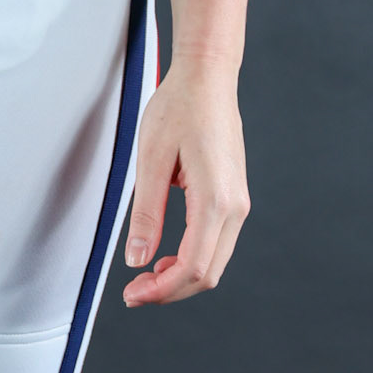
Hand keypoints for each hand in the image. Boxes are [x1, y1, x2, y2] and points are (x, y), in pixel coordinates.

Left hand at [121, 57, 249, 306]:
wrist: (207, 79)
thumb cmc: (178, 108)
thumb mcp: (151, 159)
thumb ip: (145, 214)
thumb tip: (138, 259)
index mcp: (215, 199)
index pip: (193, 266)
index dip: (162, 290)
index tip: (132, 294)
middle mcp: (235, 207)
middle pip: (207, 273)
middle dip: (170, 290)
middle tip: (133, 292)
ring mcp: (239, 203)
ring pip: (215, 262)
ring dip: (181, 276)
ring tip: (146, 274)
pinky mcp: (235, 197)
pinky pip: (217, 243)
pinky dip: (192, 258)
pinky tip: (167, 254)